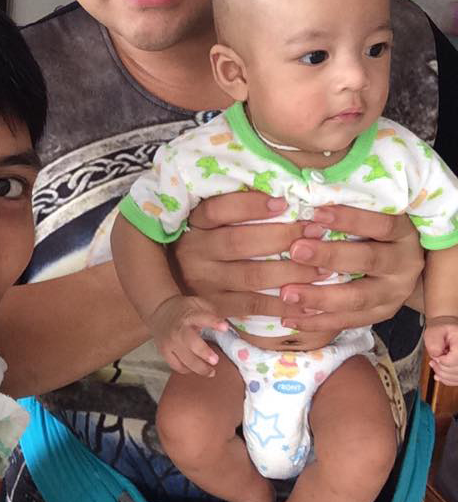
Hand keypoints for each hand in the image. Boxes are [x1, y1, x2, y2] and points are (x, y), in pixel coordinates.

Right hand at [148, 295, 226, 376]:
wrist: (160, 311)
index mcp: (189, 315)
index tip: (225, 328)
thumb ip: (213, 313)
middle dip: (203, 352)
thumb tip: (235, 323)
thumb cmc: (185, 309)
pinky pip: (176, 365)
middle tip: (215, 360)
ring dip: (199, 368)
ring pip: (184, 359)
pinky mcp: (164, 352)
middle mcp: (178, 329)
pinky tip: (196, 369)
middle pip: (191, 342)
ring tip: (211, 372)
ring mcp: (170, 342)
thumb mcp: (198, 303)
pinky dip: (187, 370)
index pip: (202, 317)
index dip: (214, 322)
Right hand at [170, 191, 325, 319]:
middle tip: (316, 231)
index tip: (284, 202)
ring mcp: (204, 282)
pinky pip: (252, 306)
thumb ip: (234, 209)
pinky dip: (282, 304)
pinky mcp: (215, 306)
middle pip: (239, 242)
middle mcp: (195, 253)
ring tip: (323, 268)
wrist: (176, 286)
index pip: (218, 210)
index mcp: (194, 225)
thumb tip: (282, 195)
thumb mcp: (209, 222)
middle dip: (283, 237)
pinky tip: (307, 301)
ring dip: (291, 272)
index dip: (251, 205)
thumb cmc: (206, 244)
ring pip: (251, 276)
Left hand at [278, 206, 423, 331]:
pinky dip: (318, 322)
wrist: (401, 267)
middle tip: (295, 250)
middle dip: (329, 256)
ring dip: (319, 297)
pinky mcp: (381, 314)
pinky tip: (289, 319)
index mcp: (403, 234)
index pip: (380, 224)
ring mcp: (394, 293)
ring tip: (286, 293)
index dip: (349, 219)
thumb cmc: (374, 232)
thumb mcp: (372, 216)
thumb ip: (344, 212)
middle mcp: (404, 264)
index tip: (315, 212)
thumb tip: (299, 198)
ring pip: (357, 298)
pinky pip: (348, 322)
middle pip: (368, 261)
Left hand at [425, 316, 457, 384]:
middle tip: (435, 360)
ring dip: (443, 374)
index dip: (441, 360)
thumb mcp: (434, 331)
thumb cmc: (443, 331)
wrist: (449, 332)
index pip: (454, 360)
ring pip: (457, 378)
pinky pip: (457, 381)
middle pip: (456, 370)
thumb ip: (434, 343)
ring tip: (437, 365)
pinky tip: (441, 373)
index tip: (437, 355)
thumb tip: (436, 355)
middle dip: (440, 368)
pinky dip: (447, 379)